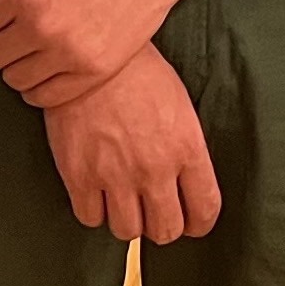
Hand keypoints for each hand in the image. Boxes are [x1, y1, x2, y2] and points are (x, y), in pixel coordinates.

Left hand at [0, 0, 198, 110]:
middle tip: (17, 25)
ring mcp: (70, 52)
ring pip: (14, 80)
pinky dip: (41, 84)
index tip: (0, 8)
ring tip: (35, 42)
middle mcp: (44, 26)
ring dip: (17, 64)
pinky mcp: (94, 71)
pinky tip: (50, 61)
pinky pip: (45, 97)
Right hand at [43, 49, 222, 243]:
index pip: (205, 210)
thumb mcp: (180, 106)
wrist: (91, 54)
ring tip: (124, 200)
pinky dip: (94, 211)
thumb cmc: (139, 73)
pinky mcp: (79, 176)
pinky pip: (90, 218)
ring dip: (127, 219)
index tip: (192, 222)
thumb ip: (186, 150)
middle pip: (165, 231)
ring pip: (128, 231)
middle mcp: (154, 169)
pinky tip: (97, 192)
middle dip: (163, 226)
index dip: (199, 223)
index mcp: (187, 148)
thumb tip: (187, 184)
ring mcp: (115, 176)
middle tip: (155, 212)